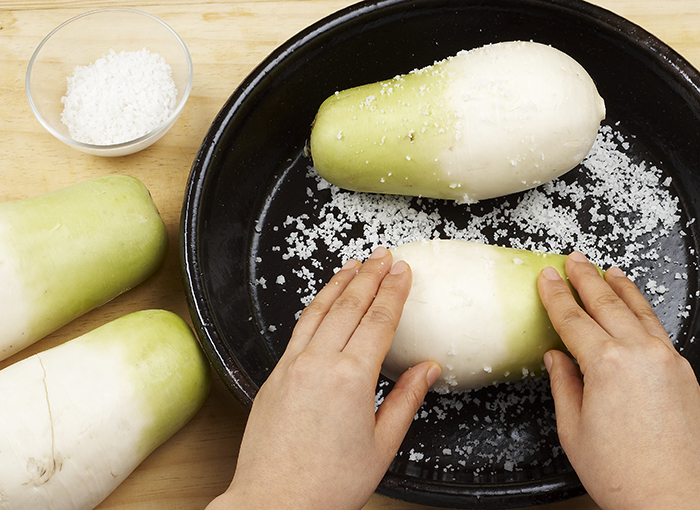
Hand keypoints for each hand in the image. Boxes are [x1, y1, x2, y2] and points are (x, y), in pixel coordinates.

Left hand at [207, 247, 440, 509]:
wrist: (274, 502)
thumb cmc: (329, 483)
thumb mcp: (382, 445)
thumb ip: (406, 399)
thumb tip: (427, 369)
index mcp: (352, 377)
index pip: (378, 319)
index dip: (393, 290)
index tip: (402, 270)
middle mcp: (319, 362)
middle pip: (349, 305)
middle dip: (369, 275)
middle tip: (383, 255)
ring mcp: (292, 365)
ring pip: (318, 310)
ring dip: (338, 283)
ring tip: (353, 265)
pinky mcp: (274, 374)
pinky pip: (298, 329)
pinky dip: (314, 307)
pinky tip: (322, 300)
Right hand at [538, 251, 699, 509]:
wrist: (676, 501)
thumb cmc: (624, 474)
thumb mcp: (574, 429)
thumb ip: (564, 384)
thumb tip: (557, 358)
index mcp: (606, 365)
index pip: (573, 318)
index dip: (556, 294)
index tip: (547, 277)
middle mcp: (641, 354)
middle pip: (607, 303)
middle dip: (586, 278)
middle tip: (574, 260)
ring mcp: (667, 361)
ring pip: (639, 310)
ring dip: (620, 287)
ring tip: (609, 270)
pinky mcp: (684, 372)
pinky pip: (658, 329)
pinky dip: (643, 310)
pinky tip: (636, 306)